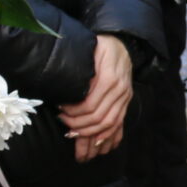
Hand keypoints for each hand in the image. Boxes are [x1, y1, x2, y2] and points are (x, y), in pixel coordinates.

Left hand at [60, 34, 134, 161]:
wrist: (123, 44)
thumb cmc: (102, 46)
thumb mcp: (90, 51)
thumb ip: (81, 69)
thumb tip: (66, 89)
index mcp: (110, 78)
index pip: (90, 105)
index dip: (73, 112)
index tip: (60, 109)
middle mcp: (120, 90)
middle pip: (99, 118)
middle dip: (78, 124)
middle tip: (63, 122)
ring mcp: (125, 97)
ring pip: (109, 124)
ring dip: (90, 133)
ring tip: (74, 133)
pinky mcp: (126, 101)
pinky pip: (119, 123)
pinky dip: (108, 136)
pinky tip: (96, 142)